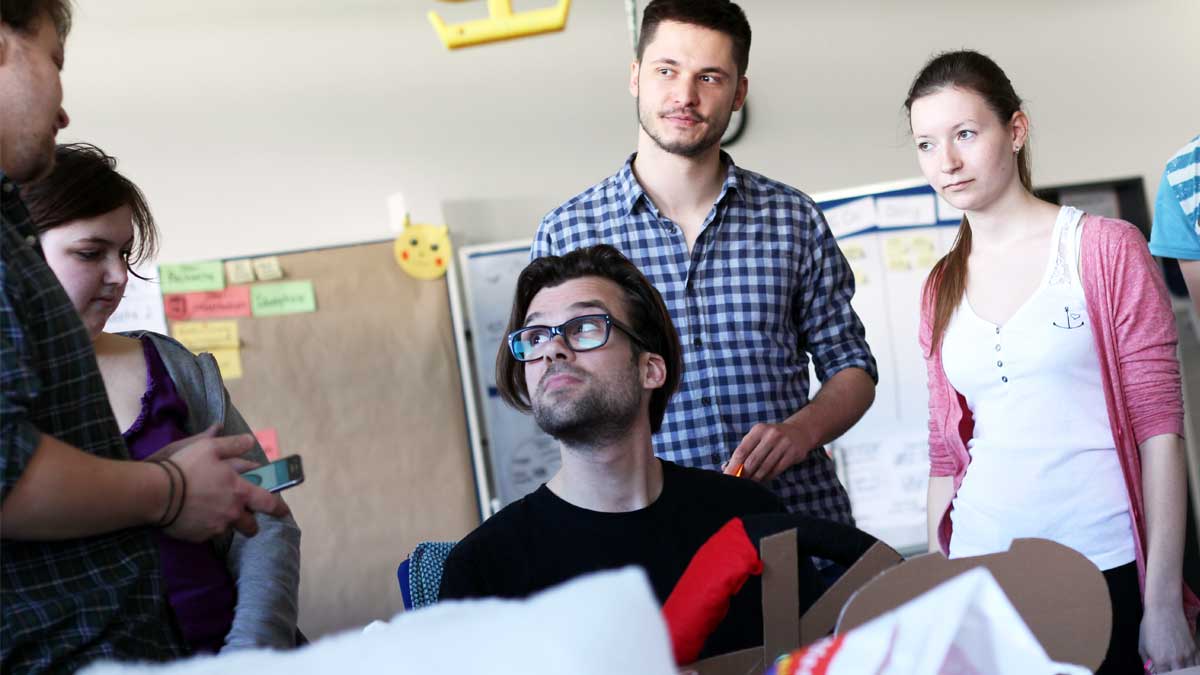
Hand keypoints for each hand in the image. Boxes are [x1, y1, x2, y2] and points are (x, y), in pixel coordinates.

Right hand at [158, 426, 289, 541]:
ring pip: (229, 529)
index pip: (269, 502)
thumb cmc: (186, 467)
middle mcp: (232, 513)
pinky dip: (207, 526)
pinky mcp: (199, 537)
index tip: (283, 510)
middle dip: (251, 521)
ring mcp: (216, 527)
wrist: (156, 493)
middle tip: (242, 513)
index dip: (279, 507)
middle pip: (251, 524)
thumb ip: (233, 445)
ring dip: (227, 522)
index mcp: (240, 491)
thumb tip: (250, 441)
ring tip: (214, 511)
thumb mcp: (210, 447)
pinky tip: (196, 515)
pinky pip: (210, 533)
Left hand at [724, 422, 813, 482]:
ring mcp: (783, 444)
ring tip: (750, 483)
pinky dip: (767, 477)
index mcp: (758, 430)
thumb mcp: (758, 437)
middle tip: (738, 483)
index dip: (733, 465)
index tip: (727, 475)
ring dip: (755, 478)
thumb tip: (727, 467)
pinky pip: (776, 470)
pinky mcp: (793, 453)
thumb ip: (745, 450)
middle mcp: (771, 435)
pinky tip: (763, 479)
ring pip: (764, 467)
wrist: (799, 432)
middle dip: (743, 474)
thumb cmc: (772, 437)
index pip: (742, 450)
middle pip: (752, 460)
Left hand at [1140, 604, 1199, 671]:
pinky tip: (1184, 664)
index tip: (1160, 672)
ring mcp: (1186, 655)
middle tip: (1168, 669)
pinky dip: (1190, 666)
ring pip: (1188, 671)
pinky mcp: (1193, 649)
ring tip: (1176, 667)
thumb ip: (1147, 662)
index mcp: (1160, 660)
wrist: (1164, 610)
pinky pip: (1195, 664)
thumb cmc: (1150, 626)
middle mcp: (1175, 660)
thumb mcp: (1142, 645)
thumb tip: (1151, 670)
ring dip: (1182, 671)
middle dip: (1172, 673)